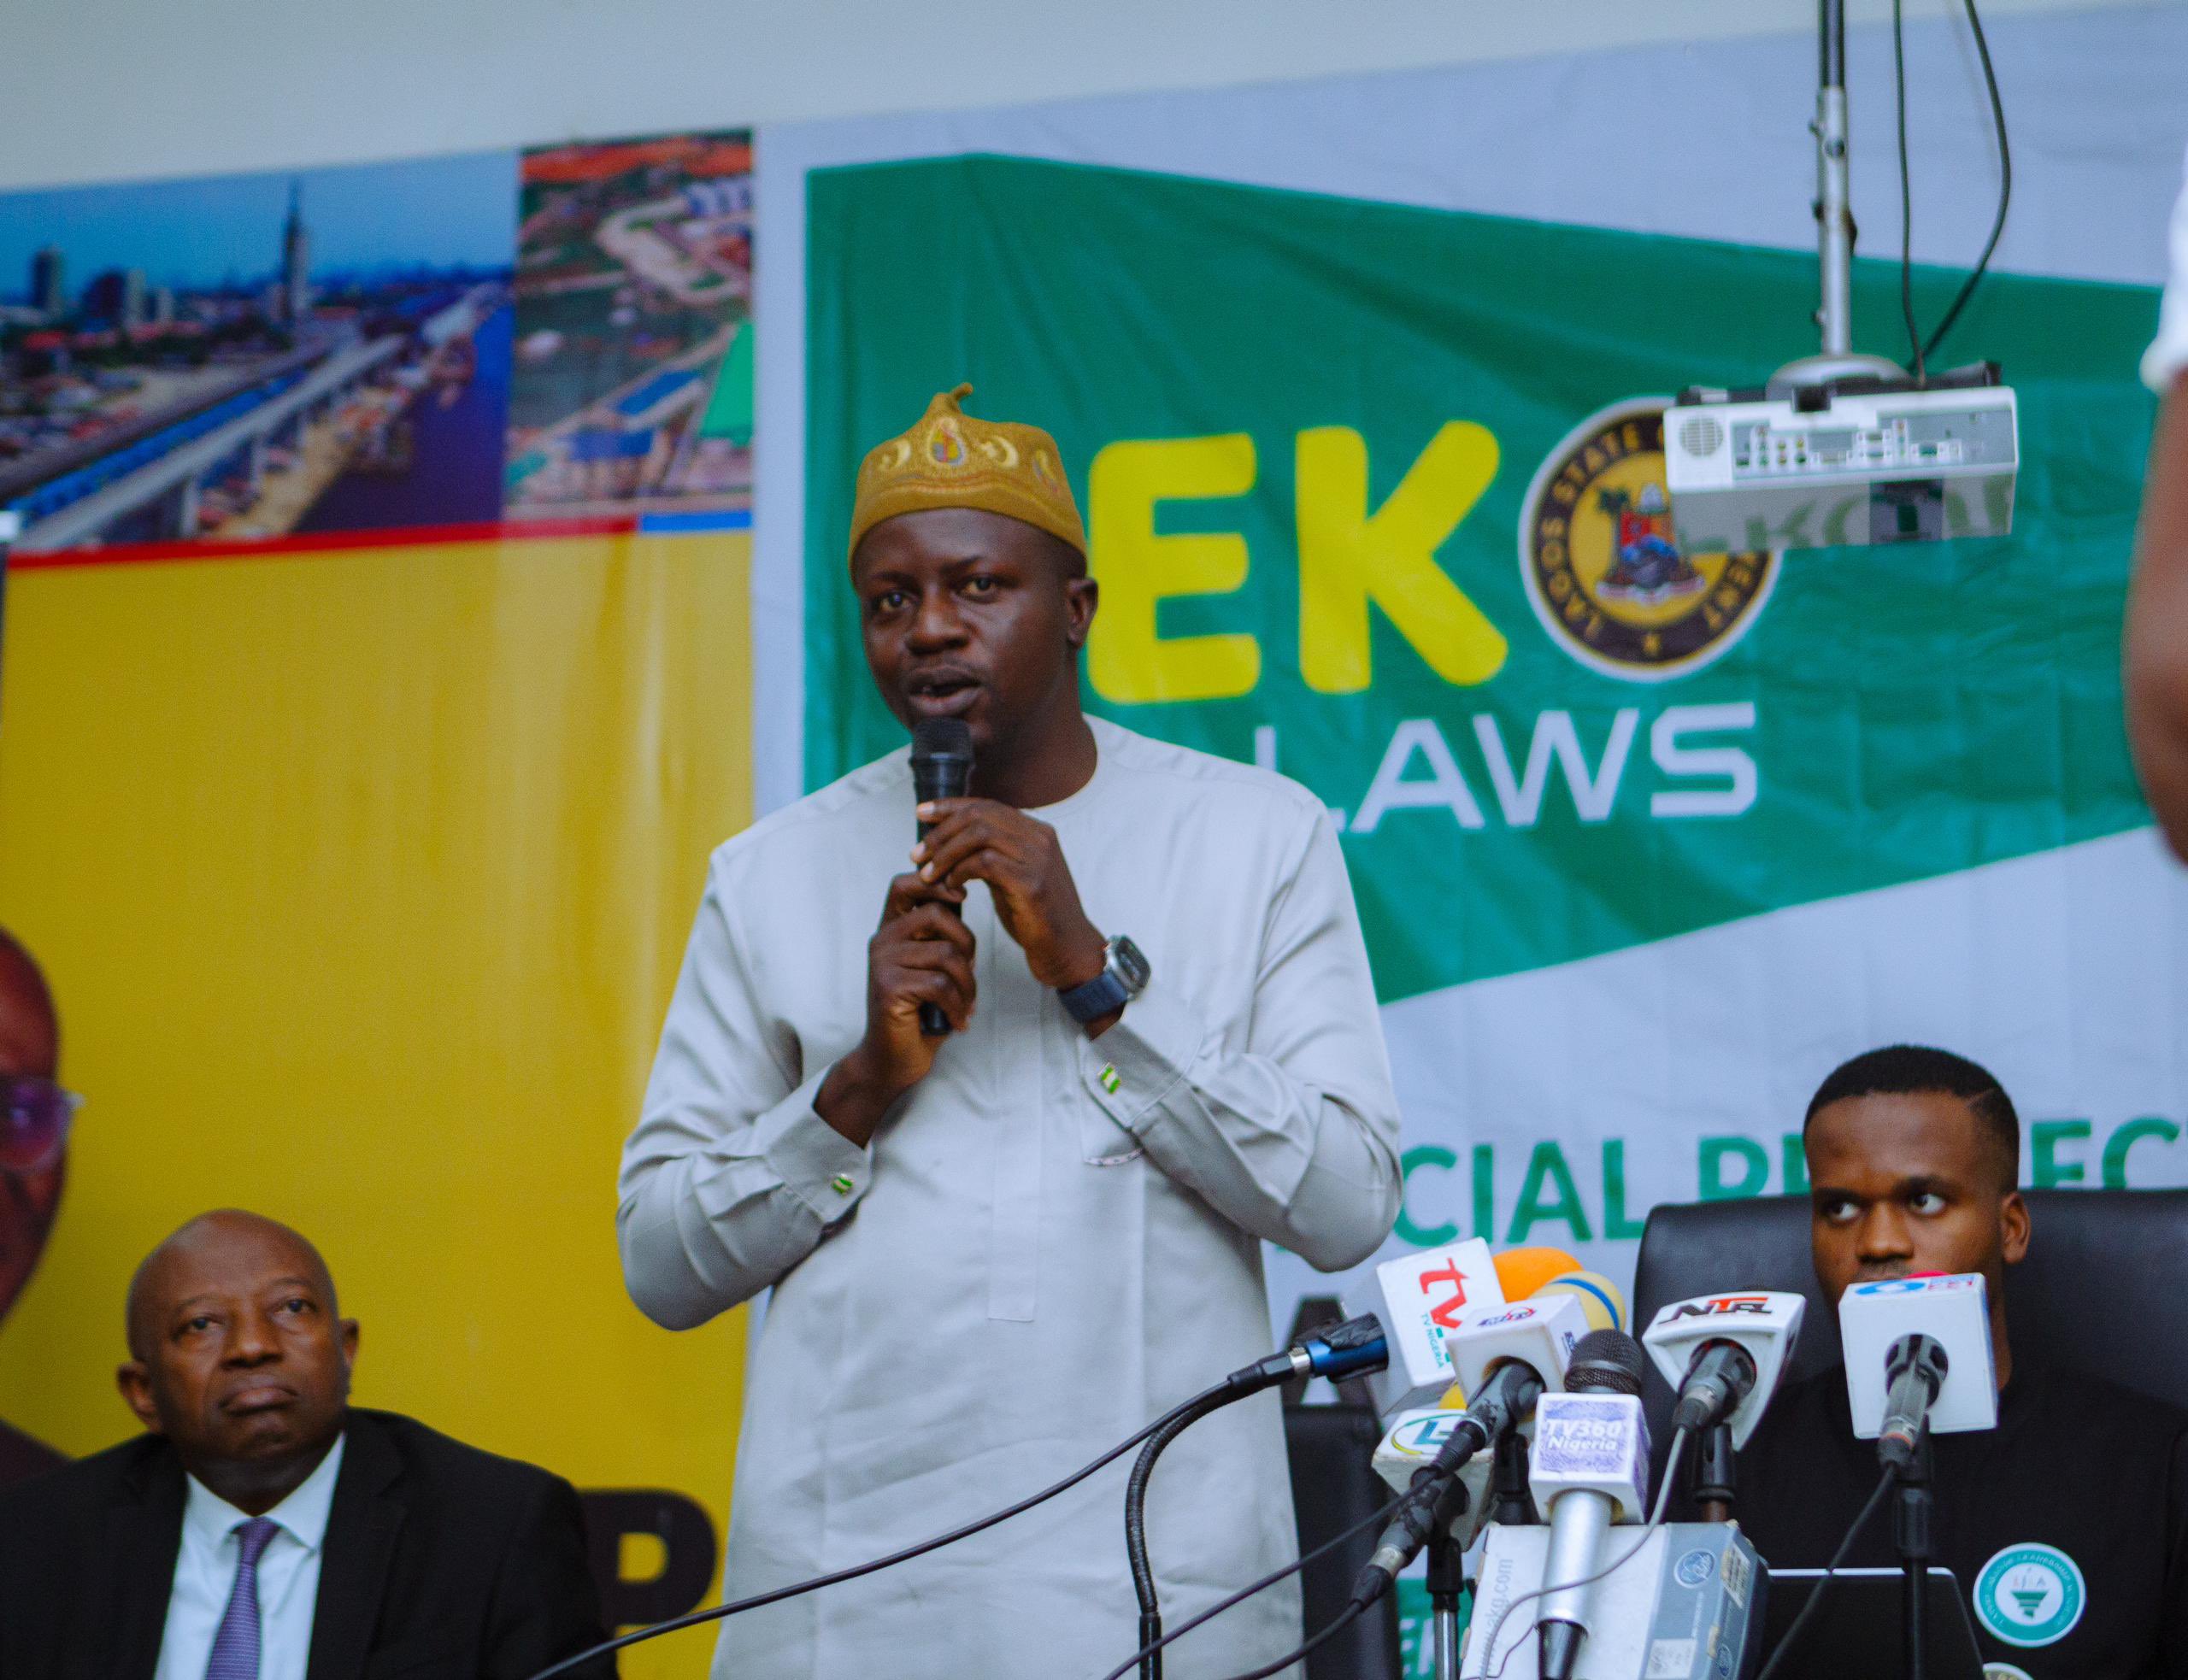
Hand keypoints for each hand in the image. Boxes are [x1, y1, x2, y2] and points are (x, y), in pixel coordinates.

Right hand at [816, 873, 974, 1146]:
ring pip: (946, 953)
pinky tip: (958, 1021)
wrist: (891, 1060)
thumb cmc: (919, 1013)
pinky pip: (941, 984)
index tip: (961, 899)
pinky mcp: (888, 987)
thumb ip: (939, 935)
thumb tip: (961, 896)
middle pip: (937, 914)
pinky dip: (958, 1005)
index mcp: (891, 929)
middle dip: (967, 944)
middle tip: (970, 975)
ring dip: (968, 984)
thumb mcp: (931, 966)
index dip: (938, 883)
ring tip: (966, 1005)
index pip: (906, 884)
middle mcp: (882, 940)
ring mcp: (882, 962)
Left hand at [912, 798, 1107, 990]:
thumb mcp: (1011, 877)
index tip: (921, 814)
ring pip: (979, 834)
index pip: (986, 805)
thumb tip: (952, 841)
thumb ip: (990, 856)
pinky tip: (952, 887)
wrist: (1068, 950)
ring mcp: (1039, 858)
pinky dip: (961, 872)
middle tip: (917, 854)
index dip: (949, 806)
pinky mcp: (1032, 883)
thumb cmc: (1036, 917)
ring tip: (928, 874)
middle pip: (979, 815)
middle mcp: (1040, 838)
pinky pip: (985, 863)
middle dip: (941, 832)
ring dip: (946, 853)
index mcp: (1036, 831)